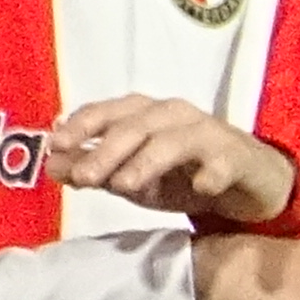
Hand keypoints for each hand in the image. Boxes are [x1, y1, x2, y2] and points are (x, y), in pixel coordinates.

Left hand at [55, 94, 297, 224]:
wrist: (249, 184)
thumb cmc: (185, 176)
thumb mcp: (134, 178)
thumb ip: (94, 170)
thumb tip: (50, 164)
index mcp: (145, 115)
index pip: (109, 111)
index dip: (81, 125)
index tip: (55, 145)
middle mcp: (175, 116)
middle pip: (136, 126)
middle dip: (106, 150)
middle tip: (83, 179)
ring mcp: (209, 135)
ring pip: (174, 141)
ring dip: (147, 161)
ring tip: (125, 185)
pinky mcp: (238, 158)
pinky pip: (223, 163)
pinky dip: (212, 172)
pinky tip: (202, 187)